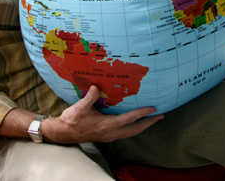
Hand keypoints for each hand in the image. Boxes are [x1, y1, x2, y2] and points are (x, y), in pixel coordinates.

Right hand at [42, 85, 163, 143]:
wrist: (63, 133)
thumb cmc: (71, 120)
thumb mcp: (79, 107)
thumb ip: (90, 97)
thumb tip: (96, 86)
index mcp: (106, 125)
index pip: (129, 119)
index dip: (142, 113)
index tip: (153, 109)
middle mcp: (111, 132)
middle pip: (135, 129)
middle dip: (149, 123)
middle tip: (161, 115)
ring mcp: (110, 136)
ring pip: (131, 133)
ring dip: (143, 126)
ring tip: (153, 119)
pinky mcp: (107, 136)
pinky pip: (125, 133)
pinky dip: (134, 127)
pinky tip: (136, 122)